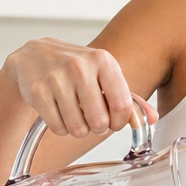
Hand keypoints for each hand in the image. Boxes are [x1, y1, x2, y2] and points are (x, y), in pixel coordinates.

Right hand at [2, 39, 156, 138]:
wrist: (34, 56)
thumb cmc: (76, 68)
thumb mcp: (105, 75)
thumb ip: (130, 98)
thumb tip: (151, 119)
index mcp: (103, 60)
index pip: (121, 105)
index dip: (119, 122)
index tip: (114, 122)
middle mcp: (80, 66)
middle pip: (100, 121)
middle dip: (98, 127)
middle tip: (92, 119)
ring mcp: (56, 78)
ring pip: (78, 128)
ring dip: (78, 129)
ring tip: (75, 115)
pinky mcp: (37, 92)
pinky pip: (58, 127)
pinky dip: (61, 128)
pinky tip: (59, 113)